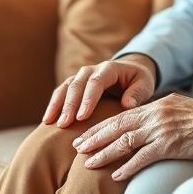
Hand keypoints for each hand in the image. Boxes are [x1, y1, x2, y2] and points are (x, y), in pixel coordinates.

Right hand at [42, 54, 157, 127]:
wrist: (131, 72)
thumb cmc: (139, 81)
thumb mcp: (145, 84)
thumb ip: (138, 93)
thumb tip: (127, 105)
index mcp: (110, 68)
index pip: (96, 82)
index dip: (88, 99)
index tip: (82, 117)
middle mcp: (92, 69)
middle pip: (77, 84)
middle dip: (69, 104)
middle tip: (64, 124)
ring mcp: (81, 76)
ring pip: (65, 87)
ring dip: (57, 104)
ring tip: (50, 123)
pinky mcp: (75, 84)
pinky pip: (61, 92)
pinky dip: (53, 104)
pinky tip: (47, 120)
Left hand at [72, 93, 192, 179]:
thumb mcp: (180, 107)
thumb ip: (161, 113)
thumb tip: (148, 119)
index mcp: (157, 105)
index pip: (122, 114)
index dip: (102, 125)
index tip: (87, 134)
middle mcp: (155, 115)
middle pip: (117, 125)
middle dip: (95, 137)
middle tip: (77, 146)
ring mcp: (161, 130)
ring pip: (125, 142)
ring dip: (104, 153)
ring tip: (89, 162)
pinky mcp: (170, 145)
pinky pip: (143, 158)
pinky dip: (127, 167)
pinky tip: (116, 175)